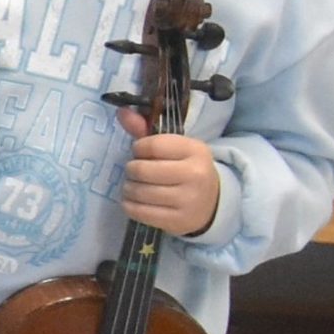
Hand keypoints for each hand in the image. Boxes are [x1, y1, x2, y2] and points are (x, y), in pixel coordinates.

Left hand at [116, 108, 220, 236]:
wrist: (212, 201)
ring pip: (140, 192)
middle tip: (134, 170)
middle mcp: (195, 175)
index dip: (138, 148)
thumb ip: (145, 129)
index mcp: (195, 150)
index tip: (139, 152)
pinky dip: (130, 205)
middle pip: (143, 170)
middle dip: (131, 169)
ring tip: (132, 185)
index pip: (152, 146)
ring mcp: (188, 201)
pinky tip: (132, 200)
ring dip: (129, 187)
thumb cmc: (186, 167)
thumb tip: (121, 111)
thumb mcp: (173, 145)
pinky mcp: (179, 222)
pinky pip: (142, 213)